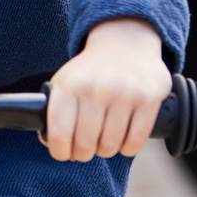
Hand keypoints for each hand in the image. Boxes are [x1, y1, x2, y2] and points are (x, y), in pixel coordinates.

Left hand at [39, 17, 171, 161]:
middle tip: (86, 148)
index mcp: (69, 85)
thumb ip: (54, 112)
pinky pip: (135, 142)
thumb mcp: (65, 82)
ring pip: (110, 146)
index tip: (64, 153)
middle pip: (85, 145)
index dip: (60, 151)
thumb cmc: (90, 72)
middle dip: (84, 153)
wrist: (125, 43)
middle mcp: (94, 88)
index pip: (59, 132)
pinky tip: (123, 138)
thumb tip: (48, 143)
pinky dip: (127, 147)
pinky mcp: (148, 99)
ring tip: (104, 139)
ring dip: (106, 150)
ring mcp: (123, 93)